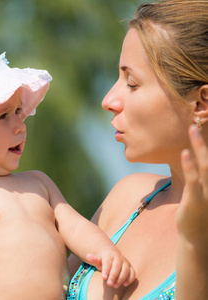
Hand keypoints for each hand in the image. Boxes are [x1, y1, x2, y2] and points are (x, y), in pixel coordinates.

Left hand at [86, 251, 135, 287]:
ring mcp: (125, 262)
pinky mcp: (130, 267)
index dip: (106, 270)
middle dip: (113, 276)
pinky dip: (130, 278)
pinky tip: (125, 284)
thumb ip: (93, 259)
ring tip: (115, 286)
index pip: (108, 262)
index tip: (103, 277)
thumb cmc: (103, 260)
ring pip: (126, 270)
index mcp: (109, 255)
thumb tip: (87, 256)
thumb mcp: (97, 260)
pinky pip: (132, 272)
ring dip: (121, 278)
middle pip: (117, 266)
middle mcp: (118, 257)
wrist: (111, 255)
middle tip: (109, 284)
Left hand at [179, 125, 207, 246]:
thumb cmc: (198, 211)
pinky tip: (184, 153)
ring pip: (206, 164)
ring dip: (199, 145)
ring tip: (192, 128)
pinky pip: (194, 180)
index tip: (206, 121)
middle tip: (200, 119)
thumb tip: (193, 156)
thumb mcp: (201, 189)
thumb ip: (199, 173)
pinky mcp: (197, 200)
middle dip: (206, 138)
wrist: (195, 236)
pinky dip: (190, 166)